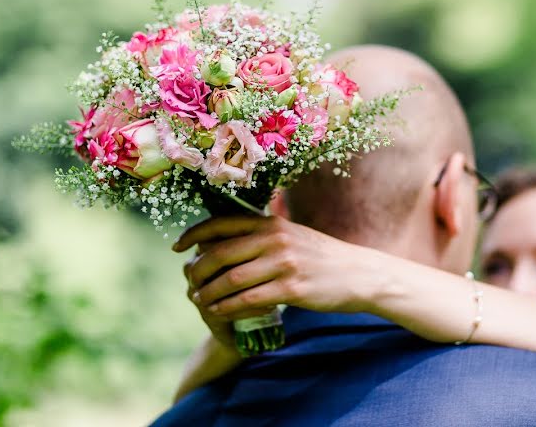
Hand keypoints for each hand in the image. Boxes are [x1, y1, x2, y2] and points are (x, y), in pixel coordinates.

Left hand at [173, 215, 379, 317]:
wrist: (358, 274)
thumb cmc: (320, 256)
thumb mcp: (291, 234)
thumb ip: (262, 233)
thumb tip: (223, 238)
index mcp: (271, 222)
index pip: (221, 223)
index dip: (193, 235)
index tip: (177, 248)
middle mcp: (275, 239)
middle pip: (220, 253)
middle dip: (197, 270)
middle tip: (189, 283)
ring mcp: (284, 264)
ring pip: (231, 279)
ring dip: (209, 293)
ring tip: (199, 301)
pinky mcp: (292, 289)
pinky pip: (249, 300)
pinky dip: (228, 307)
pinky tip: (220, 312)